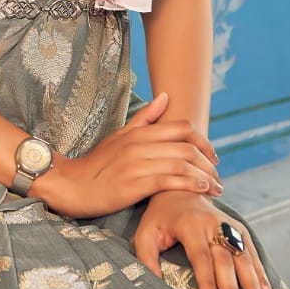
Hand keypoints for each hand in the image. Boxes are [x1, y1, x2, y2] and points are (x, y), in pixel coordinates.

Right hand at [35, 92, 221, 218]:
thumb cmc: (98, 163)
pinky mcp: (134, 185)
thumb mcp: (120, 135)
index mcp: (139, 132)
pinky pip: (169, 181)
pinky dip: (190, 185)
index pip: (182, 128)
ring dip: (205, 177)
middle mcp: (140, 145)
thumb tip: (165, 96)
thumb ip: (145, 118)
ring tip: (216, 188)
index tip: (213, 157)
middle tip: (218, 176)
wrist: (71, 184)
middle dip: (209, 162)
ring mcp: (137, 164)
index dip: (204, 141)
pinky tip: (202, 191)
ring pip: (182, 164)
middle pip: (187, 146)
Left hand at [132, 190, 271, 288]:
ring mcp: (227, 223)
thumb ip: (147, 259)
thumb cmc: (160, 217)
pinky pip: (250, 248)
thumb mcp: (145, 234)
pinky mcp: (237, 226)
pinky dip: (259, 268)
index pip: (201, 257)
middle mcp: (211, 222)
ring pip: (242, 254)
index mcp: (189, 224)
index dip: (207, 282)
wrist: (179, 189)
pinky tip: (266, 288)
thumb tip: (158, 287)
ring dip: (252, 281)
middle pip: (225, 259)